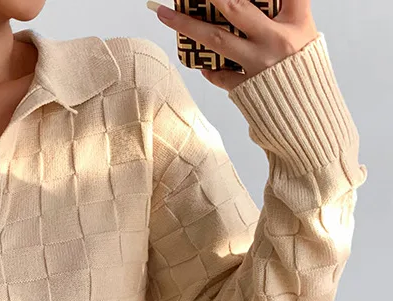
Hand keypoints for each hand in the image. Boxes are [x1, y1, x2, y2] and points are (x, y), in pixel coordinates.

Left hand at [148, 0, 318, 90]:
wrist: (308, 115)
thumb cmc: (304, 69)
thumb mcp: (303, 34)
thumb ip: (283, 14)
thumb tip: (254, 4)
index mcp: (296, 20)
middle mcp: (275, 39)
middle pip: (235, 8)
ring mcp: (258, 64)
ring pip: (216, 39)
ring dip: (187, 25)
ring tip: (166, 14)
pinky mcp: (245, 88)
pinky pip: (219, 75)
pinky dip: (209, 69)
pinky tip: (201, 65)